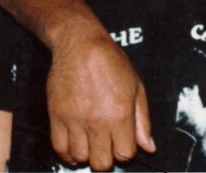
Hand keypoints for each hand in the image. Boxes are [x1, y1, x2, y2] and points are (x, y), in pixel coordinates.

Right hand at [46, 24, 154, 168]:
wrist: (80, 44)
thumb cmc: (110, 61)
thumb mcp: (136, 87)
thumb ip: (143, 121)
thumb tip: (149, 147)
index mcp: (120, 114)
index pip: (125, 155)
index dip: (125, 152)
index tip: (122, 142)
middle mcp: (97, 121)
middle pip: (102, 163)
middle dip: (107, 157)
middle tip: (106, 144)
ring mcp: (75, 120)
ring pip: (80, 159)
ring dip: (87, 154)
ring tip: (90, 141)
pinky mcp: (56, 116)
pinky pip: (59, 149)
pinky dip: (67, 153)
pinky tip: (75, 144)